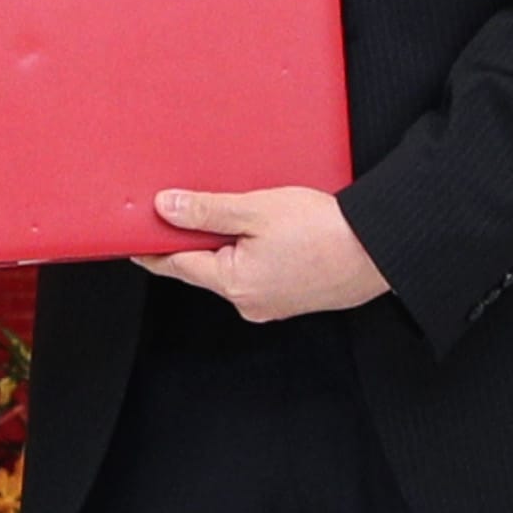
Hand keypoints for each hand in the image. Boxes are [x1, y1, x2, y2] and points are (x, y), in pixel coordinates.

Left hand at [136, 184, 391, 321]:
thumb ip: (206, 212)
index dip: (152, 248)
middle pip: (204, 269)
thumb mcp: (256, 210)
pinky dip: (251, 254)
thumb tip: (164, 209)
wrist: (380, 249)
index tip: (132, 238)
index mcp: (234, 283)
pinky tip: (262, 233)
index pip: (177, 265)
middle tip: (176, 213)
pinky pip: (258, 274)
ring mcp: (273, 303)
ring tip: (227, 215)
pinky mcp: (293, 298)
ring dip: (225, 246)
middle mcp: (250, 302)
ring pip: (233, 270)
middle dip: (191, 243)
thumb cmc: (324, 230)